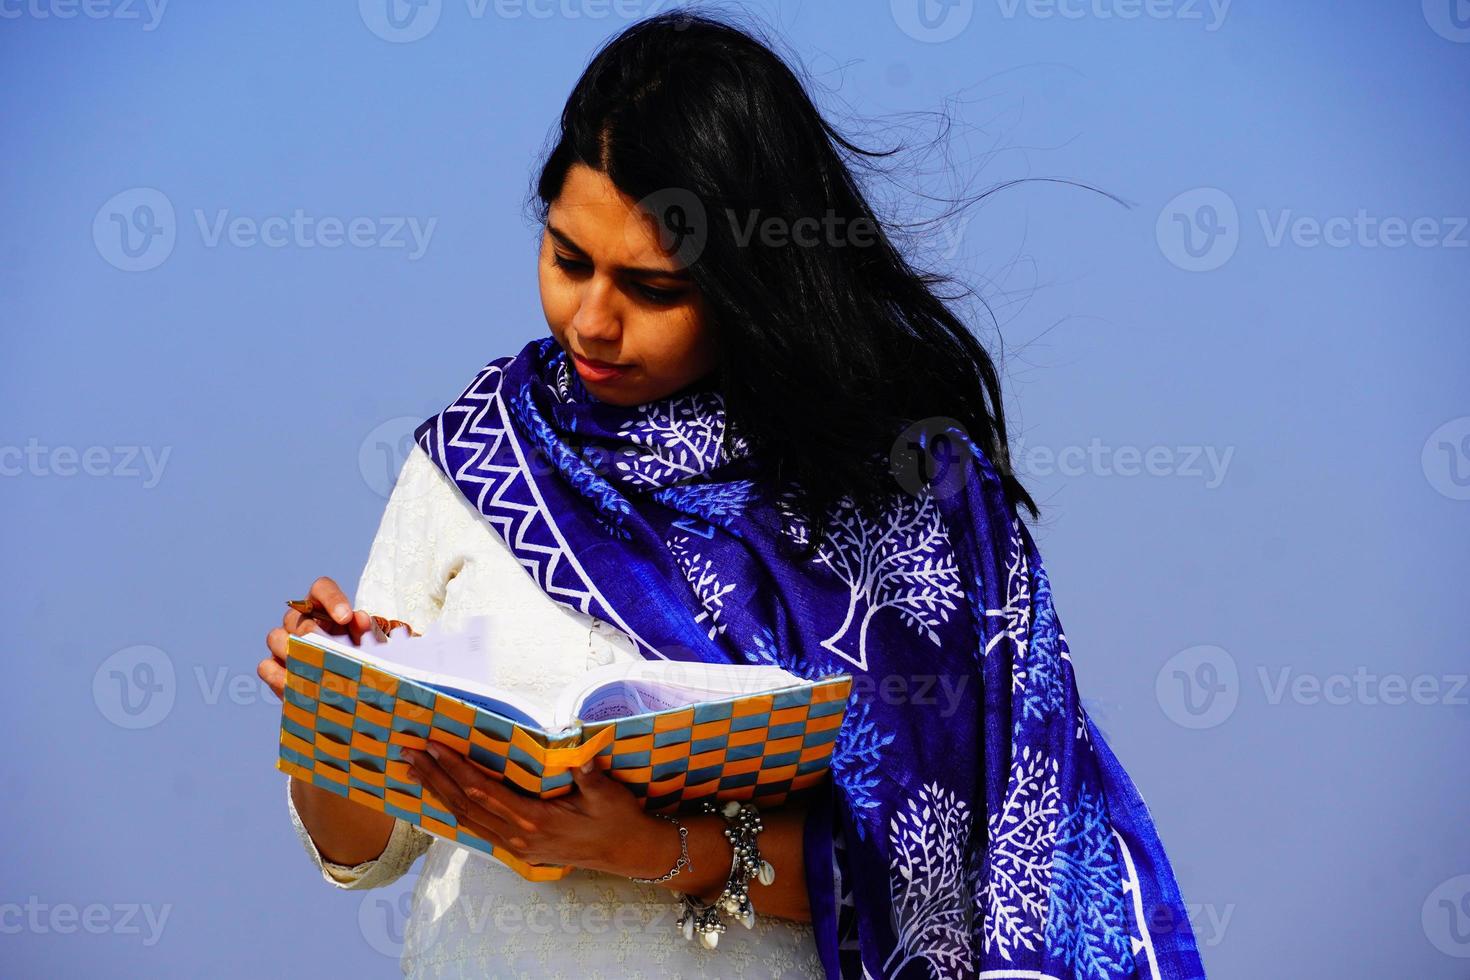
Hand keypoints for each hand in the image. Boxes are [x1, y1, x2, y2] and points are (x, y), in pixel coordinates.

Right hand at [257, 576, 373, 698]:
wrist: (348, 685)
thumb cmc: (358, 656)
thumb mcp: (368, 642)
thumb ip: (366, 628)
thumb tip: (360, 619)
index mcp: (323, 607)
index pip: (322, 588)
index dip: (332, 599)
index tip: (346, 617)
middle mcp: (299, 620)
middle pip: (294, 616)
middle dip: (311, 633)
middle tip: (328, 648)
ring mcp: (282, 642)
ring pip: (275, 638)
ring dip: (292, 653)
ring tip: (312, 668)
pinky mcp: (273, 667)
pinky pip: (266, 666)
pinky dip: (280, 676)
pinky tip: (298, 686)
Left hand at [402, 743, 674, 878]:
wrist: (627, 853)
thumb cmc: (618, 819)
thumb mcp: (608, 795)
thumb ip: (590, 777)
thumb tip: (579, 755)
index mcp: (535, 821)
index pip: (484, 791)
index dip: (456, 769)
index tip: (435, 746)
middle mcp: (518, 837)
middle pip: (464, 806)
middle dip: (433, 778)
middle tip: (408, 754)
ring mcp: (516, 847)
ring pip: (465, 820)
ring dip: (437, 793)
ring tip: (414, 770)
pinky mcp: (519, 849)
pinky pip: (477, 828)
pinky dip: (454, 810)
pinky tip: (441, 796)